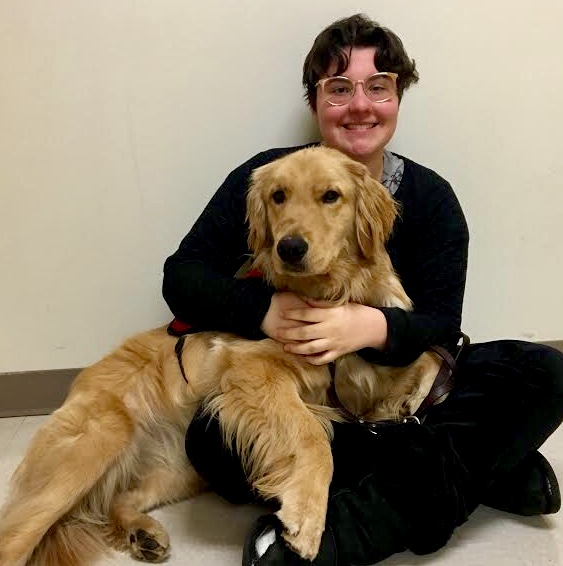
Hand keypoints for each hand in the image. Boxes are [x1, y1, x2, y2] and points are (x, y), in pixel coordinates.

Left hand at [262, 294, 387, 364]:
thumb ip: (321, 304)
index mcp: (330, 315)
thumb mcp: (339, 305)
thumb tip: (304, 299)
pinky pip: (322, 359)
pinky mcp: (338, 353)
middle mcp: (330, 330)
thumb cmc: (355, 312)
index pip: (306, 315)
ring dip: (296, 348)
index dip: (293, 314)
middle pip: (304, 333)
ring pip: (311, 348)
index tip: (282, 313)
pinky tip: (303, 357)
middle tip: (276, 332)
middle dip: (289, 333)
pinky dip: (312, 360)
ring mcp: (333, 343)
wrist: (373, 327)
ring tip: (285, 347)